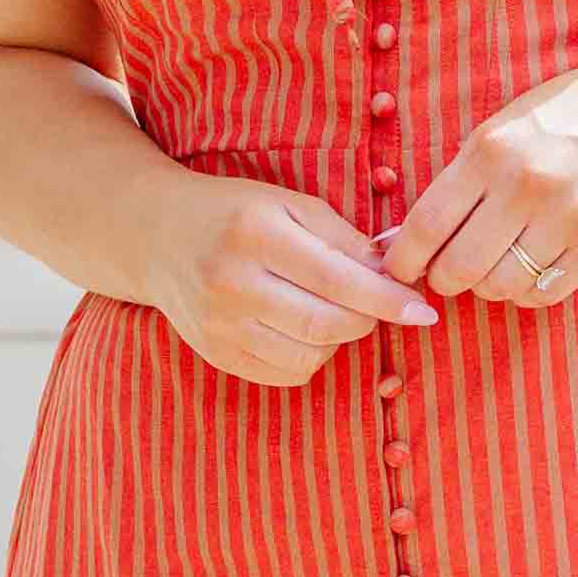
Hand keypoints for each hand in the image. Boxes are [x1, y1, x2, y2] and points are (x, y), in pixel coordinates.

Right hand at [144, 172, 445, 387]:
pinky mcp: (215, 354)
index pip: (338, 278)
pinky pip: (286, 374)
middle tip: (380, 307)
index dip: (387, 300)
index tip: (423, 311)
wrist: (155, 235)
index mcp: (255, 232)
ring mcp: (220, 325)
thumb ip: (342, 236)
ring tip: (334, 310)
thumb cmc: (233, 212)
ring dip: (339, 340)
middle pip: (326, 324)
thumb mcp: (286, 203)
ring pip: (309, 356)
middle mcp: (232, 282)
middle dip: (368, 321)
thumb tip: (395, 271)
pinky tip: (304, 328)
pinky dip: (311, 357)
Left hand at [385, 21, 577, 313]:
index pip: (426, 225)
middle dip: (443, 280)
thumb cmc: (559, 118)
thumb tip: (409, 239)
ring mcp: (568, 216)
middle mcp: (527, 184)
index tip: (398, 269)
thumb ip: (459, 179)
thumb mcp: (499, 129)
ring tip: (491, 268)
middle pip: (459, 268)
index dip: (402, 260)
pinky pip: (544, 293)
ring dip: (486, 287)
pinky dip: (525, 293)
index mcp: (491, 151)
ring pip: (501, 287)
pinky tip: (526, 272)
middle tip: (446, 274)